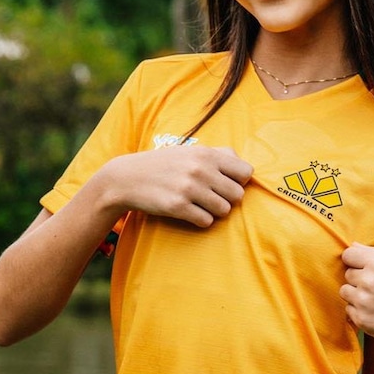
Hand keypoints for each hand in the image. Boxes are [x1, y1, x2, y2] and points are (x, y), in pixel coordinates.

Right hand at [100, 146, 253, 227]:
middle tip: (213, 198)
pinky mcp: (178, 206)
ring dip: (215, 211)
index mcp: (206, 154)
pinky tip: (190, 213)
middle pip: (238, 195)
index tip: (227, 184)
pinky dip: (201, 220)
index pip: (246, 171)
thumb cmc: (164, 165)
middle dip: (228, 199)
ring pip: (224, 210)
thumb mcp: (189, 151)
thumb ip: (218, 155)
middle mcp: (200, 169)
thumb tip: (244, 166)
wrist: (127, 178)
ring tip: (201, 205)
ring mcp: (189, 188)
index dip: (239, 181)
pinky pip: (206, 221)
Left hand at [339, 244, 373, 360]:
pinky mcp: (362, 320)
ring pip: (345, 292)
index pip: (348, 254)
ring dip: (356, 296)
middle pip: (347, 274)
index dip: (356, 261)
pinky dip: (359, 312)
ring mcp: (364, 301)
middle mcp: (370, 280)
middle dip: (359, 280)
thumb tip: (353, 244)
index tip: (365, 268)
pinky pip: (349, 310)